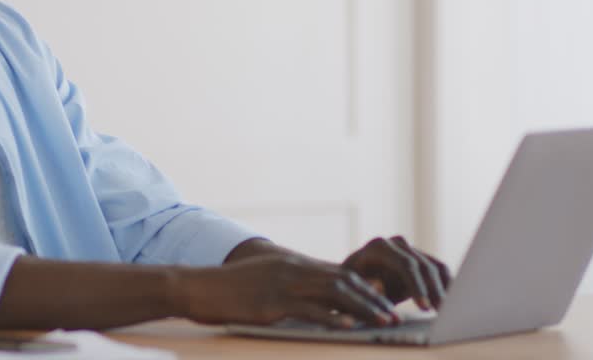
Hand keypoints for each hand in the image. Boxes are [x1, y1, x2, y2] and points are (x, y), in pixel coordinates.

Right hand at [174, 254, 402, 328]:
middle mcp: (293, 270)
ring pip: (333, 293)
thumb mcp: (264, 282)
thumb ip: (289, 288)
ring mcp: (284, 285)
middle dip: (372, 299)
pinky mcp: (272, 302)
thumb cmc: (229, 290)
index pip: (339, 274)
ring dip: (363, 308)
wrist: (198, 286)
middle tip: (393, 315)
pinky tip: (349, 326)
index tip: (386, 302)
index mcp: (293, 265)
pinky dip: (332, 317)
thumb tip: (313, 304)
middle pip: (343, 282)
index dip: (365, 288)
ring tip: (383, 321)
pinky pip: (309, 309)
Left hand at [341, 236, 451, 310]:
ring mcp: (410, 249)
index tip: (424, 308)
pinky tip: (451, 304)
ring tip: (449, 313)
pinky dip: (446, 287)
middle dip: (435, 291)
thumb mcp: (353, 288)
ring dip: (445, 290)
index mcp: (378, 247)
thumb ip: (366, 288)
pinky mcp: (420, 259)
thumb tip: (380, 286)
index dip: (417, 286)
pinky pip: (439, 271)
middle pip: (424, 265)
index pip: (405, 264)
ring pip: (436, 267)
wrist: (354, 277)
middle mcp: (397, 243)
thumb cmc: (349, 285)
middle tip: (443, 315)